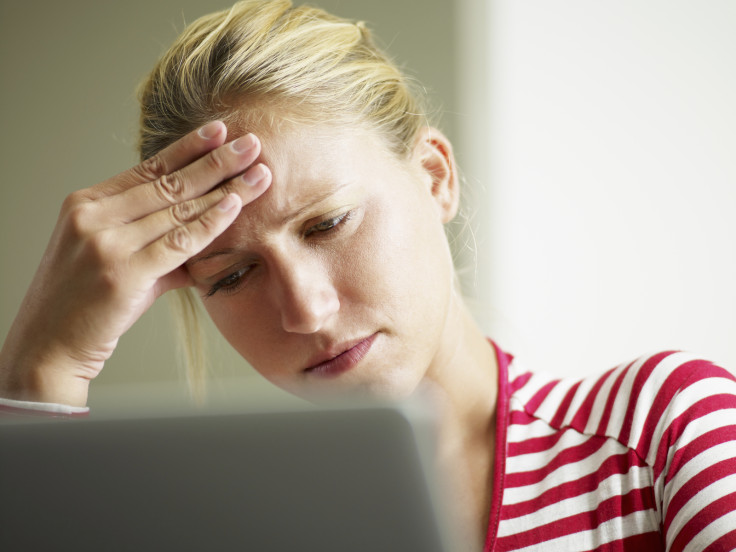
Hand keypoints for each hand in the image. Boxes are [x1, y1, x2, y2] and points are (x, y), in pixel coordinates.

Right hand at [0, 121, 270, 405]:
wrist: (48, 346)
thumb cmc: (84, 305)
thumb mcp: (113, 259)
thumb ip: (157, 244)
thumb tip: (204, 236)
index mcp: (88, 204)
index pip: (148, 168)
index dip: (189, 148)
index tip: (220, 131)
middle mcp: (94, 215)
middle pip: (169, 183)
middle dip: (217, 161)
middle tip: (253, 143)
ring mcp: (107, 243)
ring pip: (179, 209)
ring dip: (225, 189)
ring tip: (259, 173)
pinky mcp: (123, 273)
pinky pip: (178, 243)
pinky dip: (210, 224)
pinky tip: (235, 206)